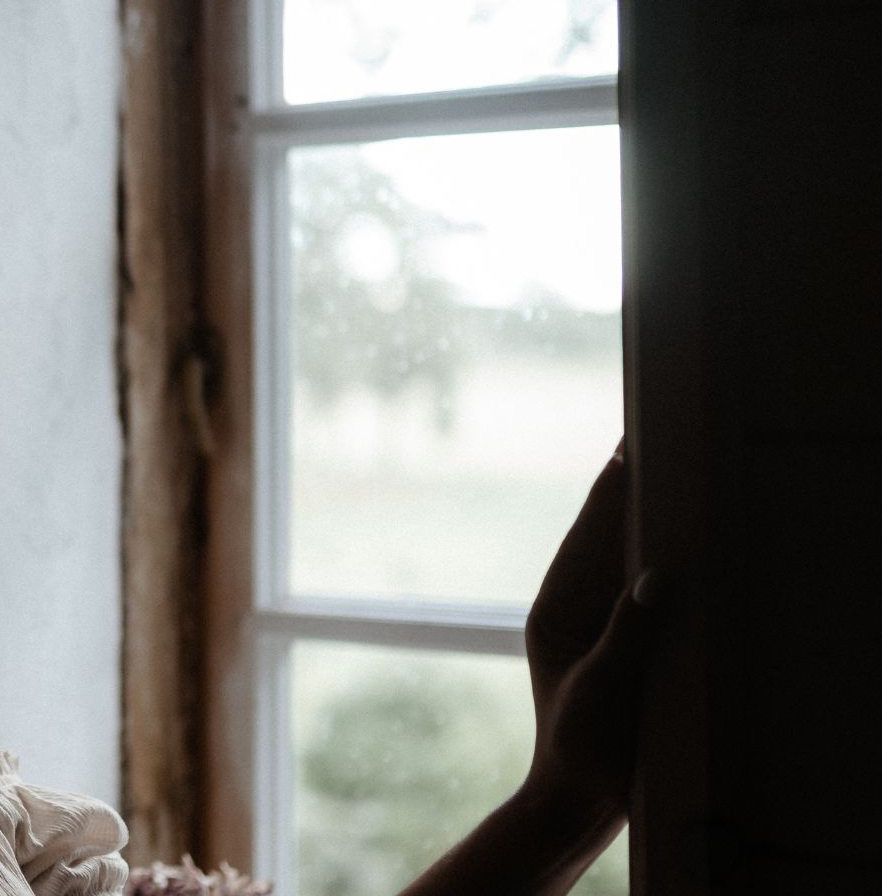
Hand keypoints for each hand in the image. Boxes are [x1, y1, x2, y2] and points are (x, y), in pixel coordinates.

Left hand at [522, 440, 662, 825]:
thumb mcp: (602, 688)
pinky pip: (648, 595)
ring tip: (674, 480)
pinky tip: (689, 548)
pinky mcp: (627, 646)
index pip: (586, 536)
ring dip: (650, 525)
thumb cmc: (579, 747)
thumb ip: (629, 633)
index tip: (628, 447)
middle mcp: (575, 607)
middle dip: (630, 495)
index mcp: (556, 607)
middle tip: (655, 444)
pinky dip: (667, 567)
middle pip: (607, 538)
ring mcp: (601, 625)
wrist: (579, 800)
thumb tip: (656, 576)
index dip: (608, 491)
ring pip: (627, 561)